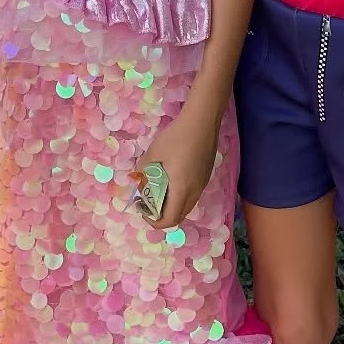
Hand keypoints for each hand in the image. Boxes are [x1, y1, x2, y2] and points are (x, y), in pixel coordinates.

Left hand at [145, 110, 220, 228]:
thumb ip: (143, 170)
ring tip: (158, 191)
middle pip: (180, 216)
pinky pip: (192, 195)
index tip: (144, 211)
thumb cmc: (176, 138)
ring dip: (172, 205)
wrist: (202, 121)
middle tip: (149, 203)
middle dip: (163, 215)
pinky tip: (171, 179)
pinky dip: (180, 196)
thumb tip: (137, 179)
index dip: (156, 222)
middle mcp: (194, 191)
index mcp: (181, 190)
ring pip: (187, 205)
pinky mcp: (205, 175)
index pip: (170, 219)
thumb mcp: (153, 154)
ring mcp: (202, 184)